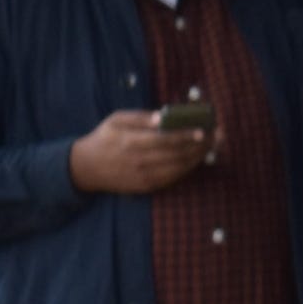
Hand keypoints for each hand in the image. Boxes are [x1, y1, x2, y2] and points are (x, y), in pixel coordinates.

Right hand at [69, 108, 213, 195]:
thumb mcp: (116, 120)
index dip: (187, 136)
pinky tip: (195, 160)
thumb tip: (163, 116)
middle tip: (215, 137)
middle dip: (199, 146)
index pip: (166, 139)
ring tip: (210, 147)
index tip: (204, 130)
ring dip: (197, 158)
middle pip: (176, 154)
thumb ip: (139, 117)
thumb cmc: (103, 138)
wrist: (87, 168)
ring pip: (177, 168)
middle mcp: (139, 161)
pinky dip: (186, 169)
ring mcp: (143, 177)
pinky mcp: (145, 187)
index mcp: (131, 141)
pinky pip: (171, 179)